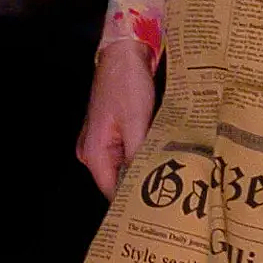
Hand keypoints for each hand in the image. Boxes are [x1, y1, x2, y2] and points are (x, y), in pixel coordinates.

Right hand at [78, 41, 156, 196]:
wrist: (123, 52)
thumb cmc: (126, 83)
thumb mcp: (137, 121)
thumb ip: (140, 155)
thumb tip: (148, 183)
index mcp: (93, 151)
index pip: (112, 190)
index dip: (133, 200)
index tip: (157, 210)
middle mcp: (92, 150)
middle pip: (117, 179)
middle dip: (141, 184)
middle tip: (170, 194)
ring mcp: (100, 140)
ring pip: (124, 165)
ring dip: (143, 167)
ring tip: (169, 176)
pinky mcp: (111, 131)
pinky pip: (126, 151)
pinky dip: (141, 153)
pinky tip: (160, 155)